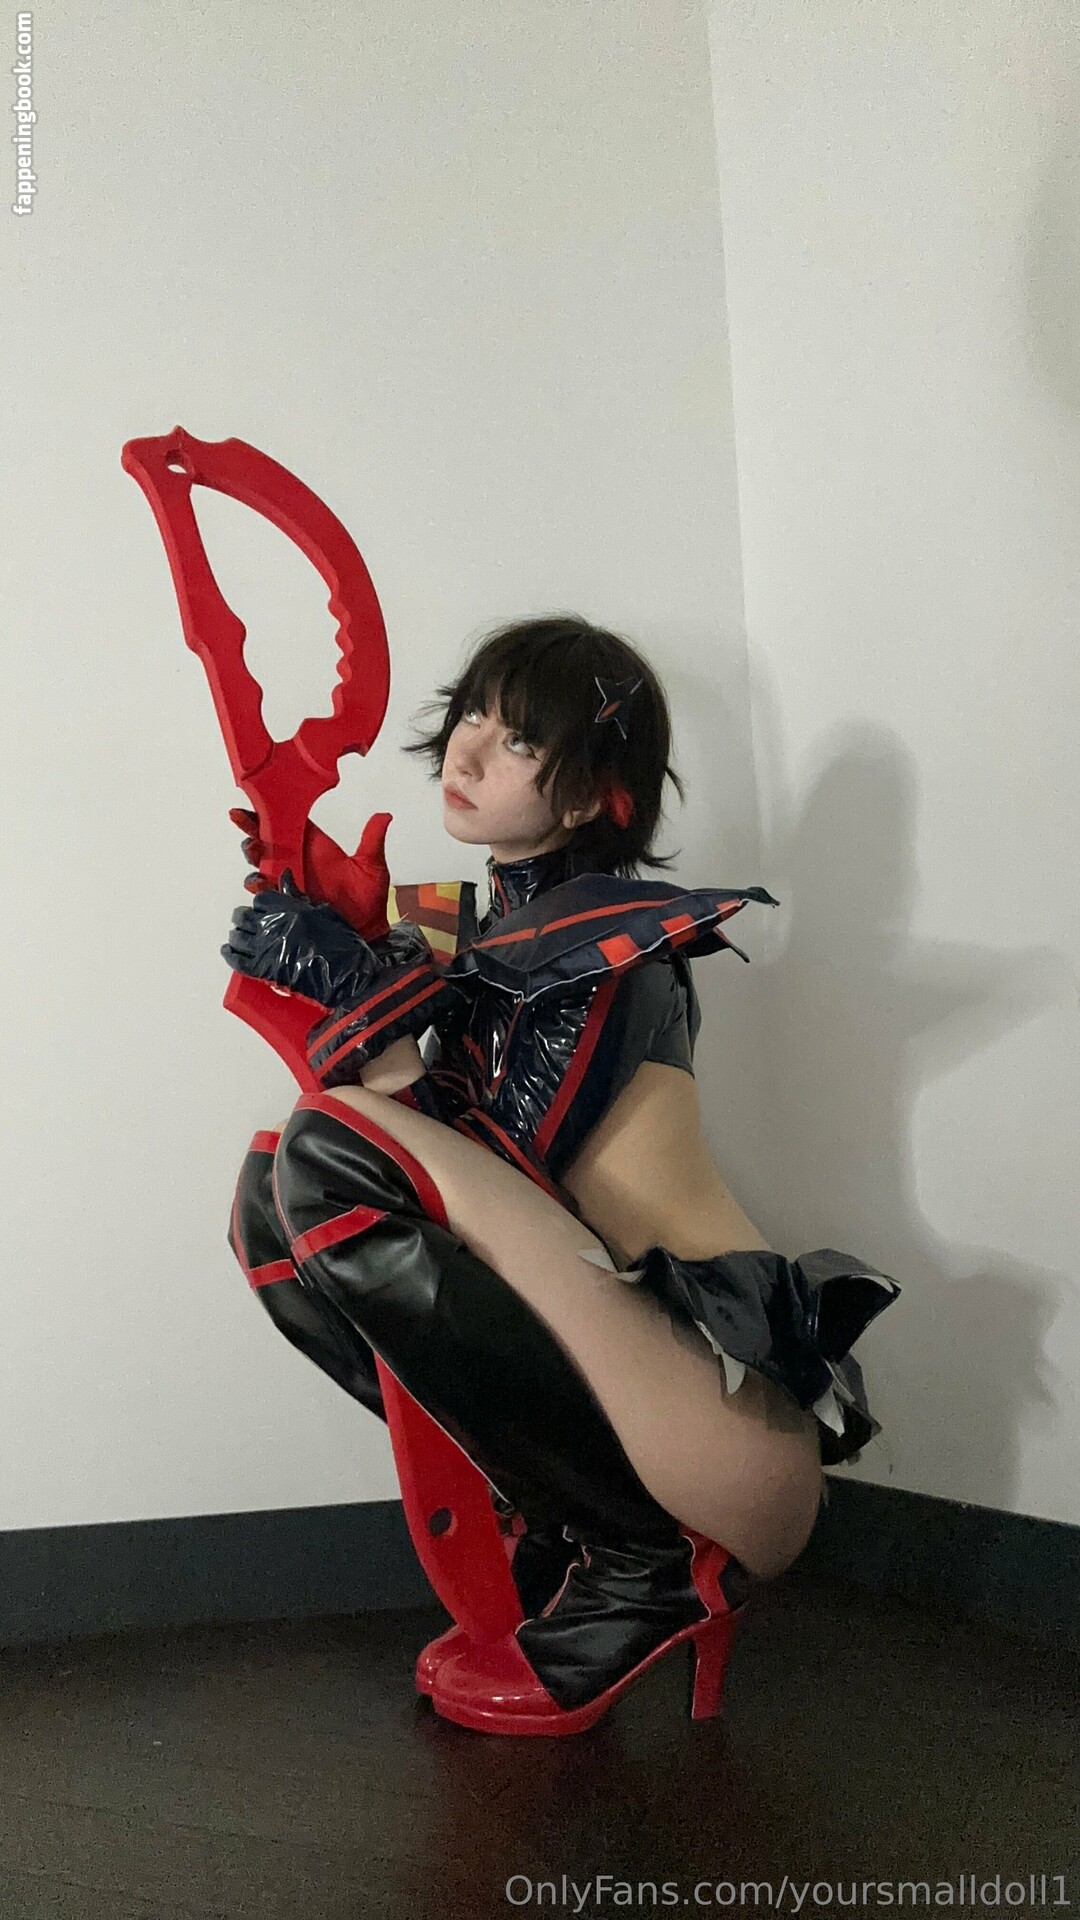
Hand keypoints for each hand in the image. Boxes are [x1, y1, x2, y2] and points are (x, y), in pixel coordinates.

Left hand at [221, 869, 380, 1007]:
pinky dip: (230, 954)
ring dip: (236, 935)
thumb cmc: (342, 945)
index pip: (260, 899)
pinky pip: (238, 960)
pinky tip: (228, 950)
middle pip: (244, 916)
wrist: (346, 976)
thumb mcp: (323, 912)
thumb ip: (299, 897)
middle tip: (244, 921)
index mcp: (288, 908)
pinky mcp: (264, 970)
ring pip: (238, 937)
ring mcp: (266, 948)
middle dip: (243, 918)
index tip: (262, 908)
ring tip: (237, 937)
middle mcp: (273, 925)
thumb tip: (285, 879)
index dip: (260, 904)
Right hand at [228, 808, 392, 940]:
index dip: (269, 813)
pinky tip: (260, 883)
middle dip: (254, 832)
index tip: (254, 803)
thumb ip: (372, 841)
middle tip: (248, 828)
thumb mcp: (372, 866)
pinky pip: (268, 892)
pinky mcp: (289, 901)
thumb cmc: (369, 899)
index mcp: (315, 846)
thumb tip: (385, 816)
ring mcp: (291, 881)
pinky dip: (260, 886)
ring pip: (263, 863)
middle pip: (268, 841)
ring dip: (254, 856)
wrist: (367, 931)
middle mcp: (299, 861)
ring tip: (253, 851)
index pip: (288, 823)